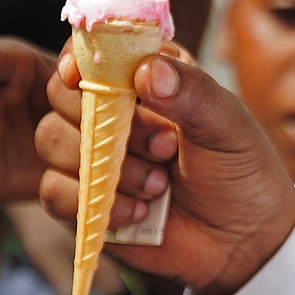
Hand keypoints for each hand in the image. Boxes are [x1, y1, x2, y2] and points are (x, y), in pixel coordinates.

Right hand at [37, 51, 294, 294]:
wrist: (243, 243)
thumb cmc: (240, 172)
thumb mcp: (228, 126)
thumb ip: (191, 92)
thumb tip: (146, 70)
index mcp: (144, 78)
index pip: (93, 52)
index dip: (79, 57)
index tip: (78, 73)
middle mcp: (110, 110)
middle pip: (59, 94)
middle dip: (100, 119)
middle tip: (164, 146)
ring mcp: (92, 156)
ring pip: (51, 140)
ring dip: (106, 166)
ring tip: (160, 185)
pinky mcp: (82, 199)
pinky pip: (53, 191)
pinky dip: (94, 201)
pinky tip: (139, 211)